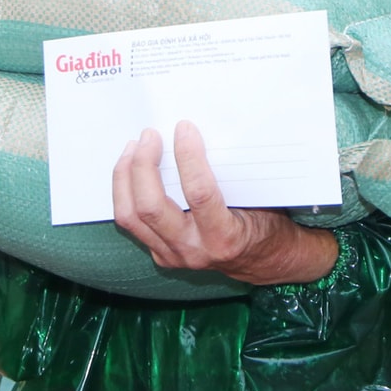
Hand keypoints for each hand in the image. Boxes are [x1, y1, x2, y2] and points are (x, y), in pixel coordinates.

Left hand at [112, 122, 339, 285]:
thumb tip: (200, 132)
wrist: (263, 263)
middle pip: (150, 207)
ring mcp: (172, 256)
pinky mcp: (160, 255)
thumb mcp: (257, 199)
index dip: (188, 157)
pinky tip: (131, 170)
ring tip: (132, 148)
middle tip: (150, 135)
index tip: (184, 127)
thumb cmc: (265, 223)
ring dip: (125, 177)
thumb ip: (230, 175)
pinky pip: (131, 221)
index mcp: (223, 236)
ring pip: (130, 216)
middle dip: (144, 165)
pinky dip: (125, 192)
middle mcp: (193, 250)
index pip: (198, 193)